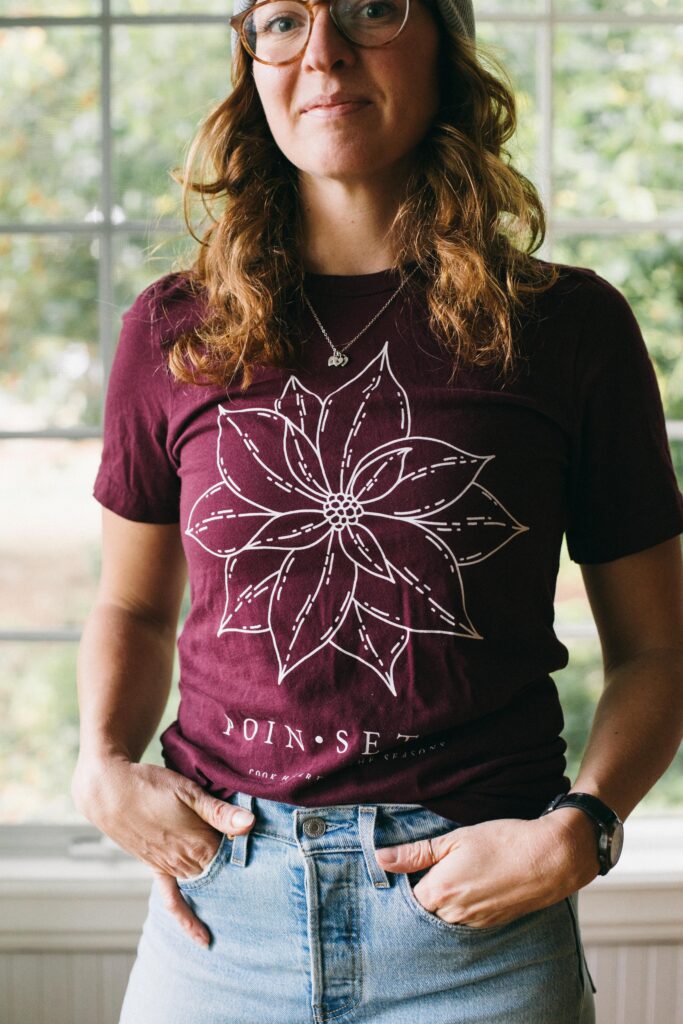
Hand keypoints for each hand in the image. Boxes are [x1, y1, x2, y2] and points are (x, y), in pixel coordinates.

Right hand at [71, 757, 254, 946]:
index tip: (271, 860)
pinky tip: (200, 935)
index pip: (235, 857)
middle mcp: (184, 860)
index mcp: (198, 841)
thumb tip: (249, 823)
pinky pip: (171, 900)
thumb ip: (218, 811)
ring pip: (202, 886)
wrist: (109, 791)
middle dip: (240, 877)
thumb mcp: (187, 791)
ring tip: (244, 904)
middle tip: (264, 888)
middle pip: (221, 874)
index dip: (251, 856)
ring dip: (221, 893)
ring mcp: (169, 867)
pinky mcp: (155, 868)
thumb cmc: (150, 785)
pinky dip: (186, 918)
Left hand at [375, 812, 599, 928]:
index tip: (411, 865)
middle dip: (425, 890)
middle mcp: (454, 915)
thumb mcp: (456, 839)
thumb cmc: (503, 842)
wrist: (550, 858)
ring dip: (445, 899)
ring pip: (446, 916)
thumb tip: (381, 858)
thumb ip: (416, 853)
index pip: (405, 896)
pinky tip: (476, 883)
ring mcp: (475, 922)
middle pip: (425, 909)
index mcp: (440, 891)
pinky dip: (465, 904)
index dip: (406, 880)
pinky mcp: (492, 924)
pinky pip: (466, 919)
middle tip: (436, 866)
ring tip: (459, 872)